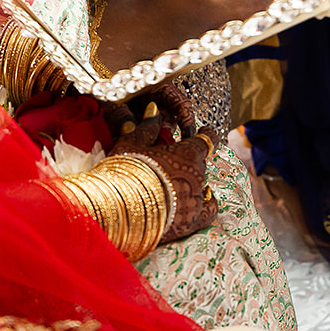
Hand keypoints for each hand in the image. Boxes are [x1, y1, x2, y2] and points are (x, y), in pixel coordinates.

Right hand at [109, 106, 217, 241]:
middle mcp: (199, 175)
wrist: (119, 209)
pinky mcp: (193, 221)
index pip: (208, 138)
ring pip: (205, 185)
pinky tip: (201, 202)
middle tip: (174, 161)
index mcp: (188, 152)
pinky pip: (210, 211)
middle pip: (202, 163)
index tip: (203, 131)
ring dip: (195, 182)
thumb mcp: (132, 142)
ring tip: (179, 183)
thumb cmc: (125, 170)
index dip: (206, 134)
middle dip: (192, 160)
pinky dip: (207, 205)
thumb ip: (148, 126)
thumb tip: (155, 109)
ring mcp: (197, 199)